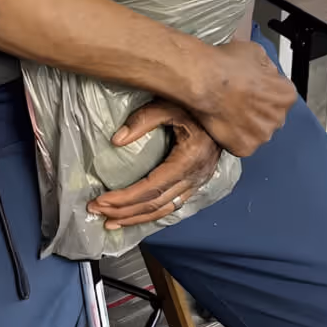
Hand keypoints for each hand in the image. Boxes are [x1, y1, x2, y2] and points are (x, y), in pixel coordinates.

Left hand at [86, 101, 220, 228]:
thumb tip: (116, 140)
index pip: (151, 188)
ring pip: (165, 210)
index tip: (101, 201)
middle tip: (97, 212)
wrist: (228, 109)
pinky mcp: (197, 182)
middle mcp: (195, 177)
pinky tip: (137, 216)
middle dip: (124, 211)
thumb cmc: (195, 104)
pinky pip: (173, 205)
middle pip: (155, 204)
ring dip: (136, 218)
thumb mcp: (168, 105)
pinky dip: (152, 213)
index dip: (125, 199)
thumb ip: (143, 120)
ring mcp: (198, 182)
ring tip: (111, 222)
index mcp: (188, 160)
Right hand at [194, 40, 296, 156]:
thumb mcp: (255, 51)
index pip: (281, 94)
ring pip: (258, 131)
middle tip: (240, 98)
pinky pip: (242, 143)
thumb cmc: (226, 64)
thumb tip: (266, 73)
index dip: (265, 88)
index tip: (253, 86)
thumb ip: (267, 67)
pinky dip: (234, 135)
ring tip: (229, 110)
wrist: (203, 80)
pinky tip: (224, 121)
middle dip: (259, 108)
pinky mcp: (244, 148)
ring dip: (247, 123)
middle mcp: (278, 118)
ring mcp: (261, 135)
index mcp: (285, 95)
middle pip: (271, 115)